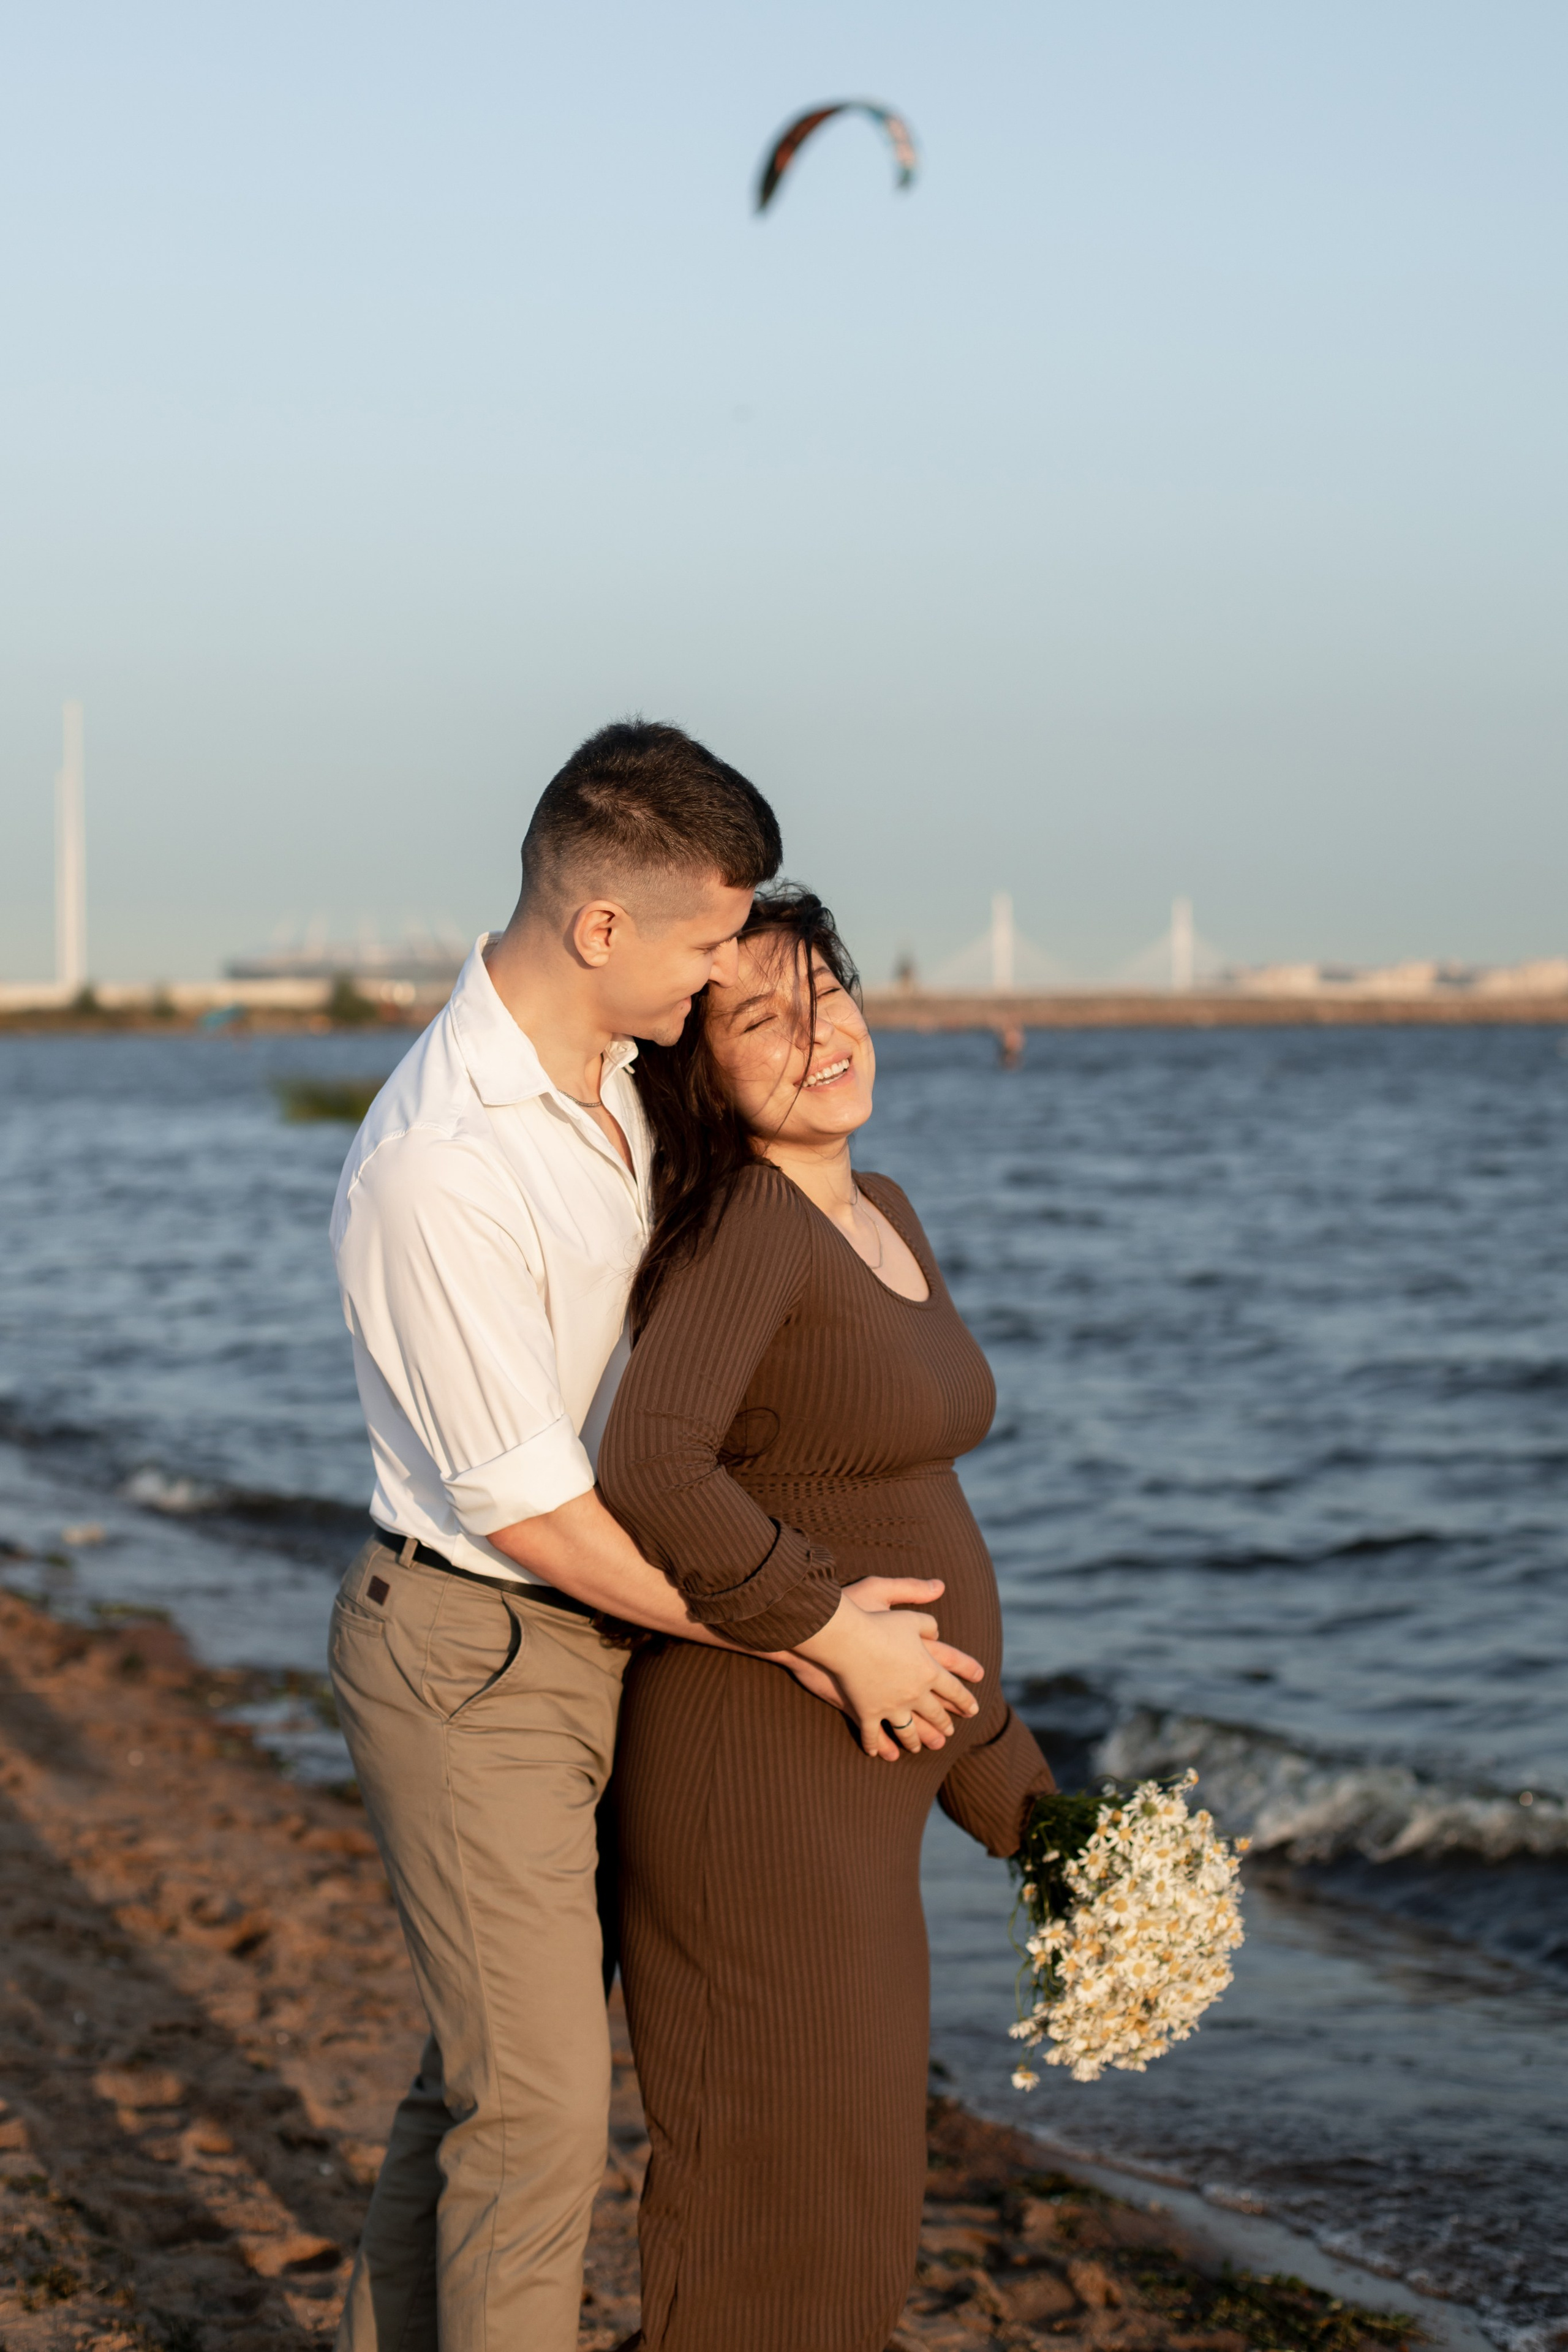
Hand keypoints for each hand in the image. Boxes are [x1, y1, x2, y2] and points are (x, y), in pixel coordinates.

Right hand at [841, 1578, 983, 1743]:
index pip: (952, 1689)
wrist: (846, 1638)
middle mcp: (914, 1692)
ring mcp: (890, 1706)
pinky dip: (877, 1745)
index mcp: (928, 1669)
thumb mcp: (908, 1616)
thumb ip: (927, 1621)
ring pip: (908, 1730)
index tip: (972, 1709)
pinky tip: (881, 1753)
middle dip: (942, 1724)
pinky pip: (873, 1734)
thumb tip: (939, 1628)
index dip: (964, 1699)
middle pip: (933, 1713)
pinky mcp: (866, 1712)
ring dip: (916, 1740)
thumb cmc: (877, 1621)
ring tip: (921, 1747)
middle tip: (949, 1733)